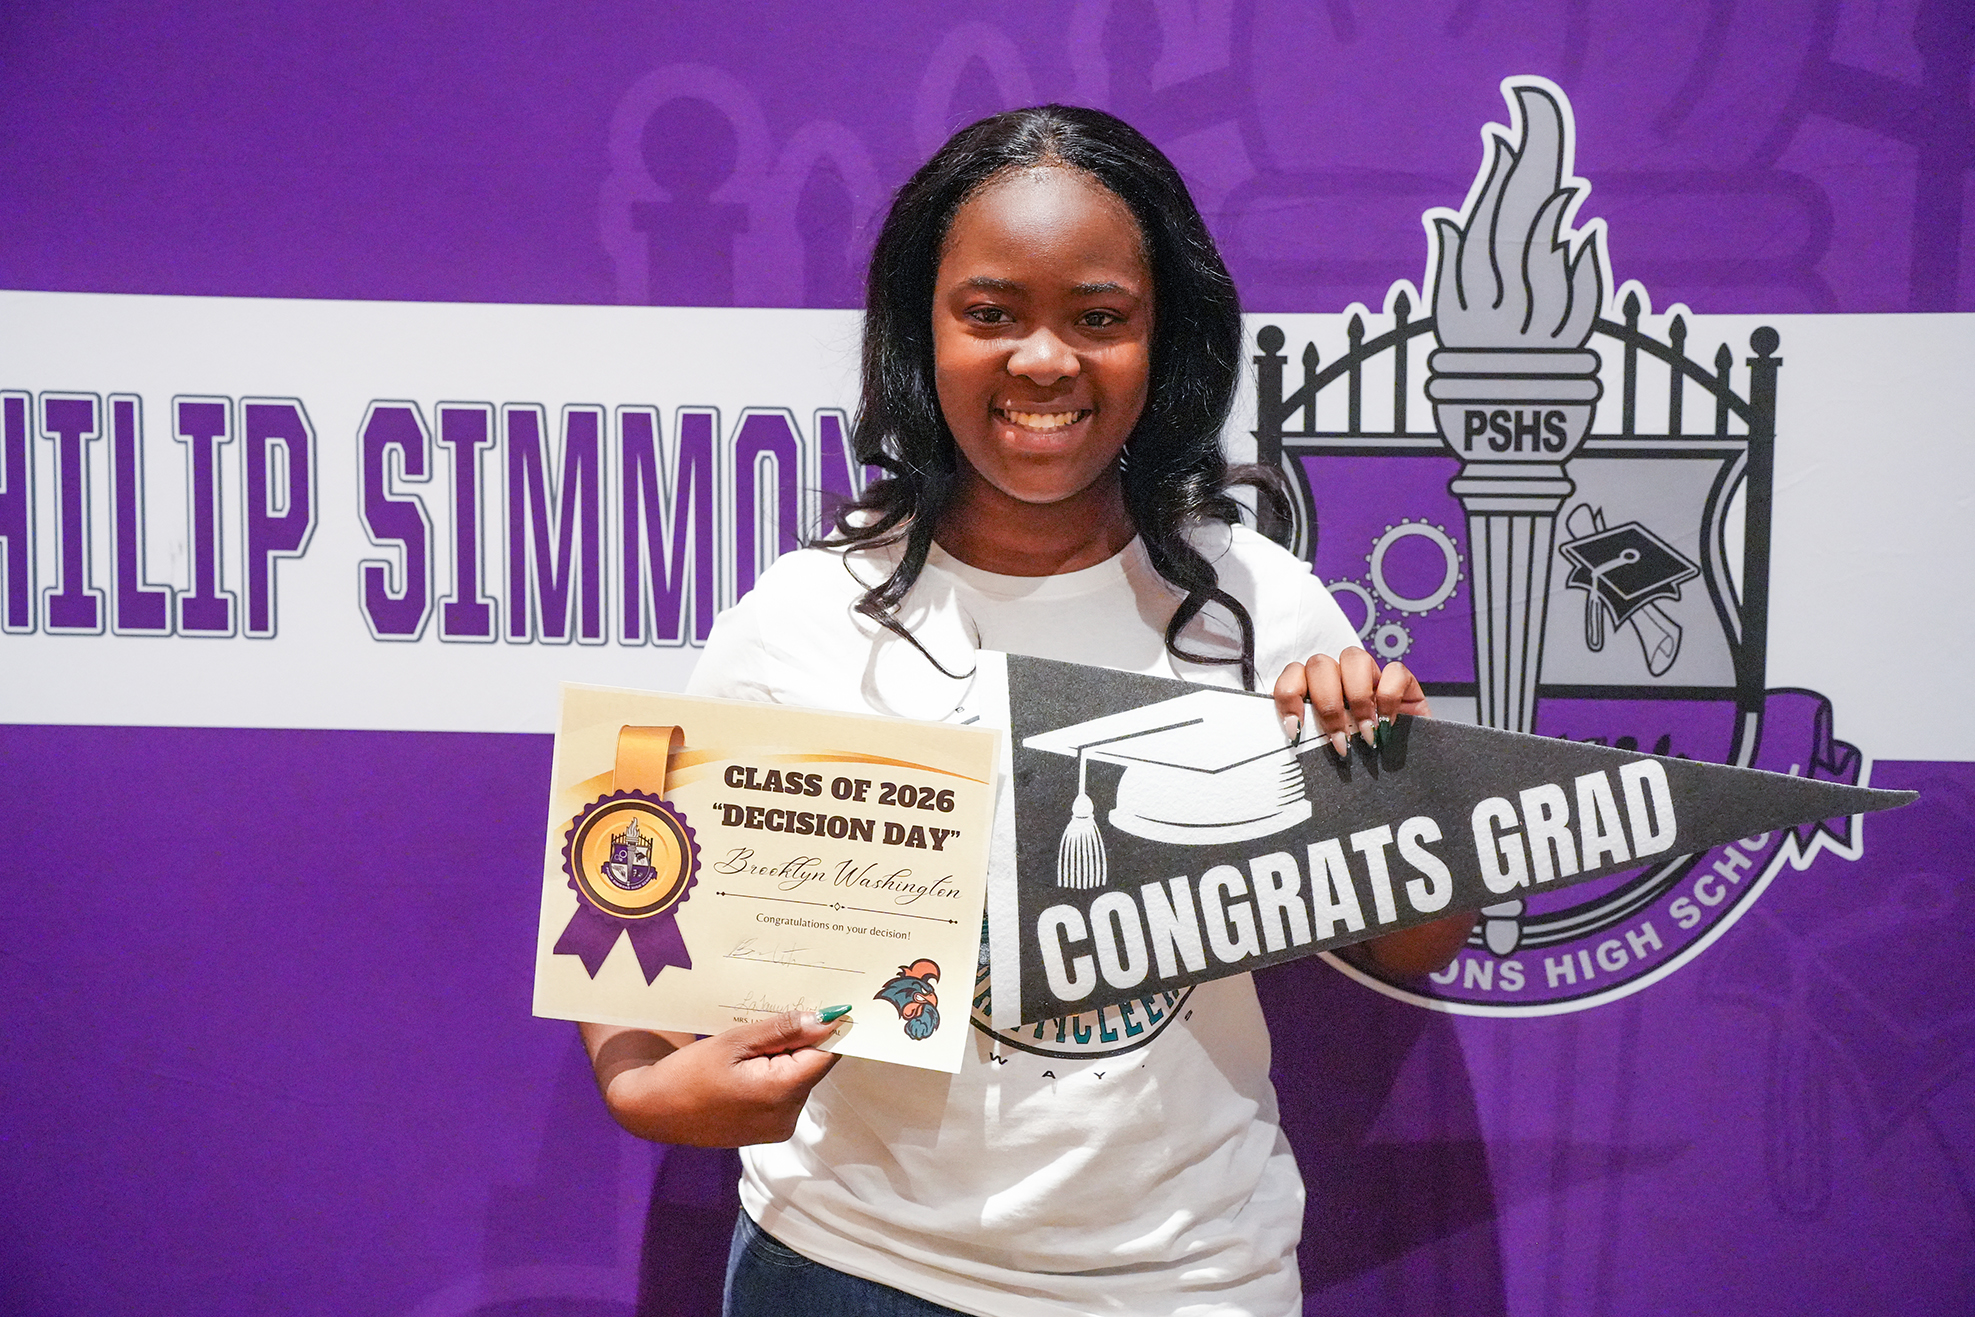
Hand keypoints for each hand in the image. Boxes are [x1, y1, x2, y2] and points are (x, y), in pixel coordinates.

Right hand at [580, 1011, 844, 1146]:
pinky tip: (751, 1062)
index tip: (826, 1003)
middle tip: (777, 1015)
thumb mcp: (733, 1042)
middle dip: (801, 1041)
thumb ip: (781, 1030)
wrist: (653, 1110)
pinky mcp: (769, 1132)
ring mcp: (779, 1128)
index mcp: (780, 1094)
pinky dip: (777, 1074)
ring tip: (755, 1040)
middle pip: (812, 1067)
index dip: (828, 1029)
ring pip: (800, 1079)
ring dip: (787, 1057)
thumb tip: (825, 1019)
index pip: (826, 1055)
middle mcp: (788, 1117)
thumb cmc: (688, 1072)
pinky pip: (786, 1093)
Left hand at [1271, 646, 1471, 973]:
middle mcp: (1338, 687)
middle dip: (1324, 703)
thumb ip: (1296, 765)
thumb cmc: (1353, 793)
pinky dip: (1389, 696)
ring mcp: (1371, 684)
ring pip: (1354, 658)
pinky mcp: (1406, 690)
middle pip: (1319, 665)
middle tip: (1336, 743)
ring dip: (1355, 698)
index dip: (1288, 697)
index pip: (1289, 676)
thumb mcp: (1318, 780)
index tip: (1295, 734)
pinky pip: (1396, 671)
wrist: (1404, 806)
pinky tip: (1388, 727)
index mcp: (1310, 701)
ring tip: (1362, 736)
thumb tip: (1251, 783)